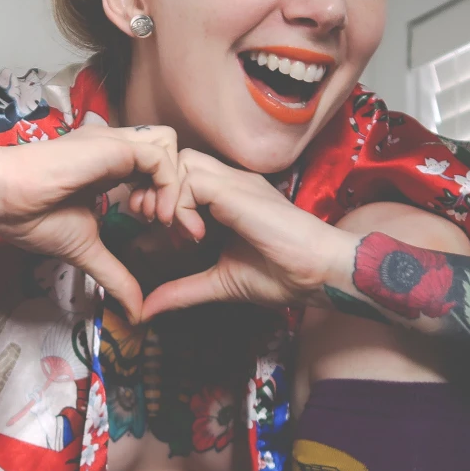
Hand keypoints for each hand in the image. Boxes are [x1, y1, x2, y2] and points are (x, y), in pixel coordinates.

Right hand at [0, 124, 181, 320]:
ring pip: (170, 146)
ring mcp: (113, 144)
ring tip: (160, 220)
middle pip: (170, 152)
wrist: (0, 198)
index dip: (168, 197)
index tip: (167, 233)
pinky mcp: (112, 147)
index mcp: (107, 166)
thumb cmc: (30, 217)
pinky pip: (159, 156)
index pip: (155, 168)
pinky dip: (166, 184)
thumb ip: (114, 275)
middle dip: (181, 190)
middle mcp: (114, 149)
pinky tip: (153, 214)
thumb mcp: (85, 251)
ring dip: (175, 184)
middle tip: (175, 229)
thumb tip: (135, 313)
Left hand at [139, 151, 353, 316]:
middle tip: (161, 228)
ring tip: (180, 233)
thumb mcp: (220, 283)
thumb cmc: (283, 276)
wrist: (320, 273)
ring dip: (168, 198)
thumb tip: (148, 310)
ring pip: (181, 163)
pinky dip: (182, 207)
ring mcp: (236, 182)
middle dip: (158, 191)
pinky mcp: (239, 191)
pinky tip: (196, 236)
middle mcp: (231, 182)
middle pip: (178, 160)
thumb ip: (184, 290)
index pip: (182, 174)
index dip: (164, 197)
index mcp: (228, 197)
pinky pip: (192, 181)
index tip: (167, 234)